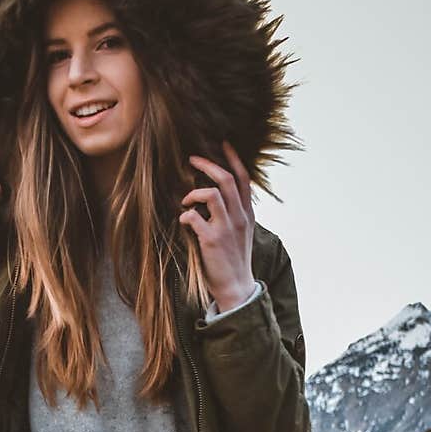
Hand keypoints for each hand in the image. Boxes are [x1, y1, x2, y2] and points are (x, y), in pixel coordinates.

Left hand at [178, 140, 257, 312]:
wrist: (237, 287)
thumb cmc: (235, 260)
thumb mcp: (242, 233)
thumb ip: (235, 213)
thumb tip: (219, 197)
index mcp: (247, 213)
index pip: (244, 178)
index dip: (233, 158)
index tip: (222, 143)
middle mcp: (239, 217)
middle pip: (226, 179)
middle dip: (207, 164)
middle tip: (192, 159)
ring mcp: (226, 228)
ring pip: (212, 193)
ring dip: (193, 193)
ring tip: (185, 200)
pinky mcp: (211, 240)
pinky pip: (194, 217)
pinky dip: (185, 216)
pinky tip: (183, 222)